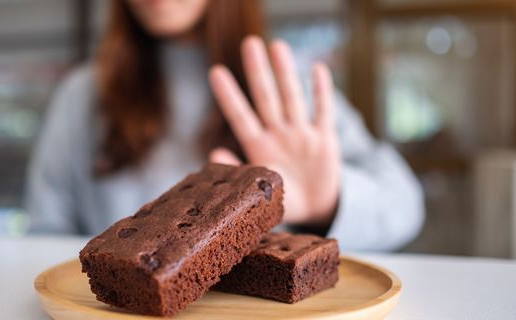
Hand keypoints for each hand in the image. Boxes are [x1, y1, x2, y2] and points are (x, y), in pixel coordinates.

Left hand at [208, 36, 340, 224]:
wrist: (317, 208)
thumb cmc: (284, 199)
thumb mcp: (259, 191)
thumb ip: (238, 170)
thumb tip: (213, 153)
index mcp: (259, 147)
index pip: (240, 116)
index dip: (229, 96)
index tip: (215, 71)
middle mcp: (279, 134)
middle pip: (266, 98)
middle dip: (258, 72)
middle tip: (249, 43)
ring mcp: (301, 134)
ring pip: (292, 98)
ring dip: (286, 73)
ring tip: (277, 46)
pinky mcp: (325, 139)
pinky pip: (324, 112)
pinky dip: (322, 91)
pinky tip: (317, 68)